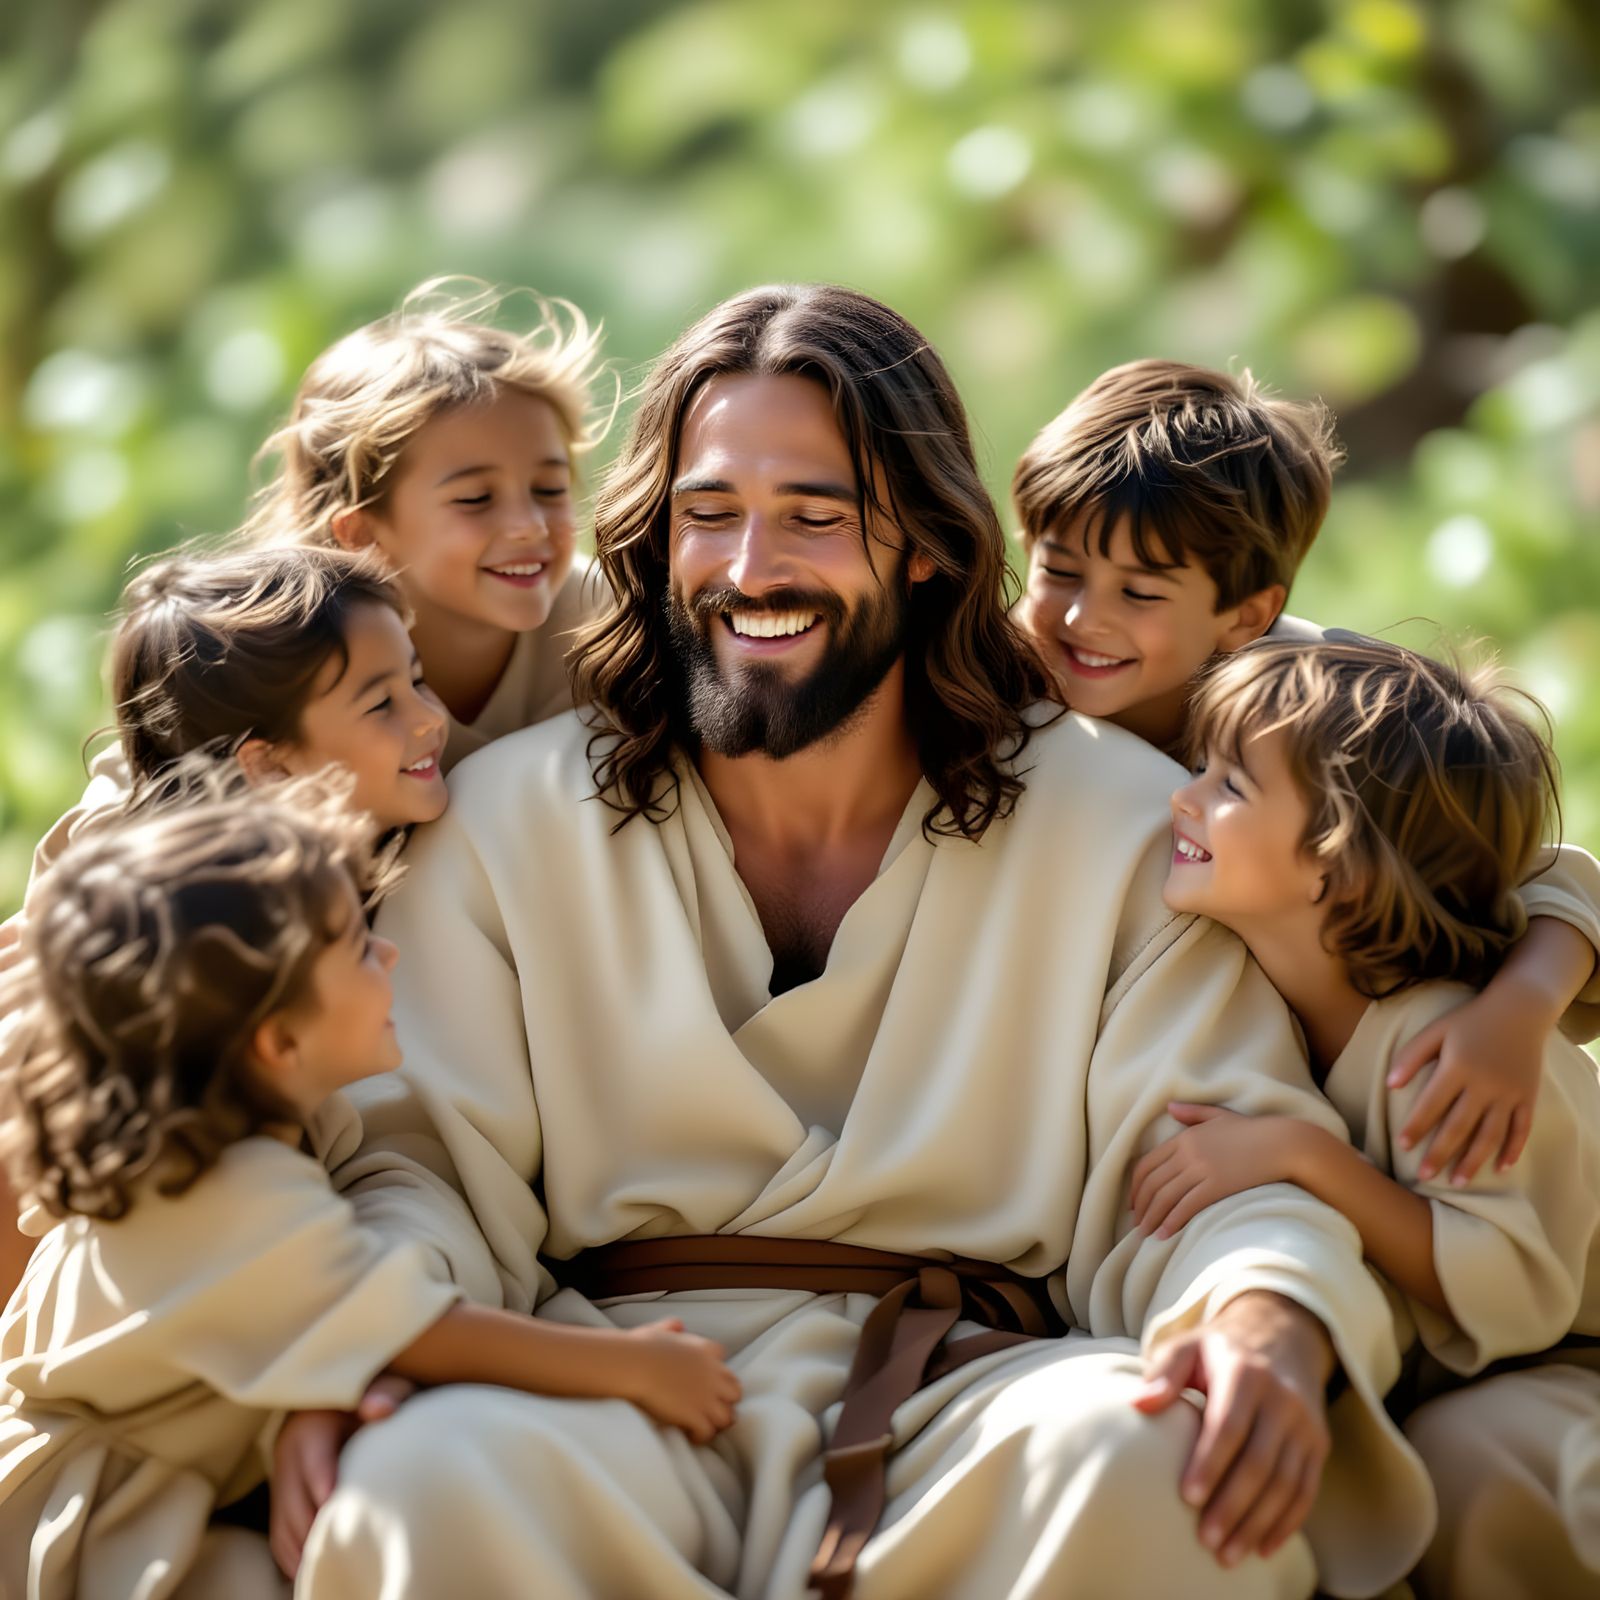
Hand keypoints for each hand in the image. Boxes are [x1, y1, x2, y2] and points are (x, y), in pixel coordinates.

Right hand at [268, 1375, 416, 1576]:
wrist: (344, 1400)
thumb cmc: (373, 1396)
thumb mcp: (383, 1387)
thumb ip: (385, 1394)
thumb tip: (379, 1408)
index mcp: (310, 1426)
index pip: (313, 1460)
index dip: (322, 1484)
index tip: (335, 1507)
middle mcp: (288, 1453)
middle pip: (294, 1501)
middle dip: (315, 1528)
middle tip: (345, 1552)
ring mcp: (282, 1478)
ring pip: (284, 1524)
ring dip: (304, 1549)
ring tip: (333, 1569)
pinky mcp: (281, 1498)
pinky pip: (280, 1535)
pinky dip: (294, 1556)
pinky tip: (318, 1572)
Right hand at [623, 1318, 741, 1444]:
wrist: (633, 1365)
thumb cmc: (640, 1348)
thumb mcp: (659, 1330)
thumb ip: (671, 1327)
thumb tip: (677, 1325)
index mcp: (705, 1351)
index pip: (726, 1366)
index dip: (719, 1378)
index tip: (708, 1385)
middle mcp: (711, 1374)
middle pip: (735, 1392)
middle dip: (726, 1402)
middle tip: (711, 1410)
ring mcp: (705, 1397)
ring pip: (728, 1417)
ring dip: (717, 1423)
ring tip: (704, 1426)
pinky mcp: (694, 1415)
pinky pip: (708, 1433)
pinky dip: (701, 1437)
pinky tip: (691, 1436)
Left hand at [1130, 1105, 1308, 1237]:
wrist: (1282, 1143)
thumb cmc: (1253, 1131)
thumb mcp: (1218, 1115)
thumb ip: (1192, 1112)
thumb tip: (1169, 1107)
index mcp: (1184, 1137)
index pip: (1147, 1164)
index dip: (1135, 1186)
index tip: (1133, 1202)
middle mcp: (1187, 1152)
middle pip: (1152, 1183)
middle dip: (1140, 1206)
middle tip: (1136, 1223)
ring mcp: (1201, 1169)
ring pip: (1165, 1196)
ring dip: (1152, 1217)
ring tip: (1146, 1233)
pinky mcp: (1216, 1186)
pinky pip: (1186, 1206)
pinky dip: (1172, 1221)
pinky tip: (1165, 1234)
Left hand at [1133, 1291, 1333, 1567]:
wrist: (1282, 1336)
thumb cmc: (1221, 1349)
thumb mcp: (1189, 1345)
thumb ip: (1164, 1372)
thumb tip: (1139, 1403)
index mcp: (1246, 1373)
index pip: (1228, 1425)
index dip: (1210, 1463)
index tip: (1187, 1497)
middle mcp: (1282, 1400)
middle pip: (1260, 1462)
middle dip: (1233, 1505)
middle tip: (1205, 1540)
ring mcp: (1305, 1424)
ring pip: (1286, 1483)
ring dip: (1258, 1524)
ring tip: (1227, 1555)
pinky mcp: (1318, 1444)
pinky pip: (1307, 1490)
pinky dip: (1287, 1523)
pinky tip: (1262, 1548)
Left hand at [1388, 986, 1544, 1183]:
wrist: (1519, 1010)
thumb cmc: (1470, 1020)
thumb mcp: (1436, 1030)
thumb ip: (1412, 1056)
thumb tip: (1389, 1085)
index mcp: (1458, 1066)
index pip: (1432, 1103)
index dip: (1416, 1125)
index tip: (1401, 1145)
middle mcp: (1485, 1084)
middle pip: (1459, 1126)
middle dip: (1440, 1153)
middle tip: (1423, 1176)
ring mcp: (1510, 1093)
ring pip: (1491, 1134)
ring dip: (1473, 1161)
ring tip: (1457, 1182)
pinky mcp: (1528, 1097)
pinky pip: (1522, 1129)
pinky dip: (1512, 1150)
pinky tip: (1499, 1168)